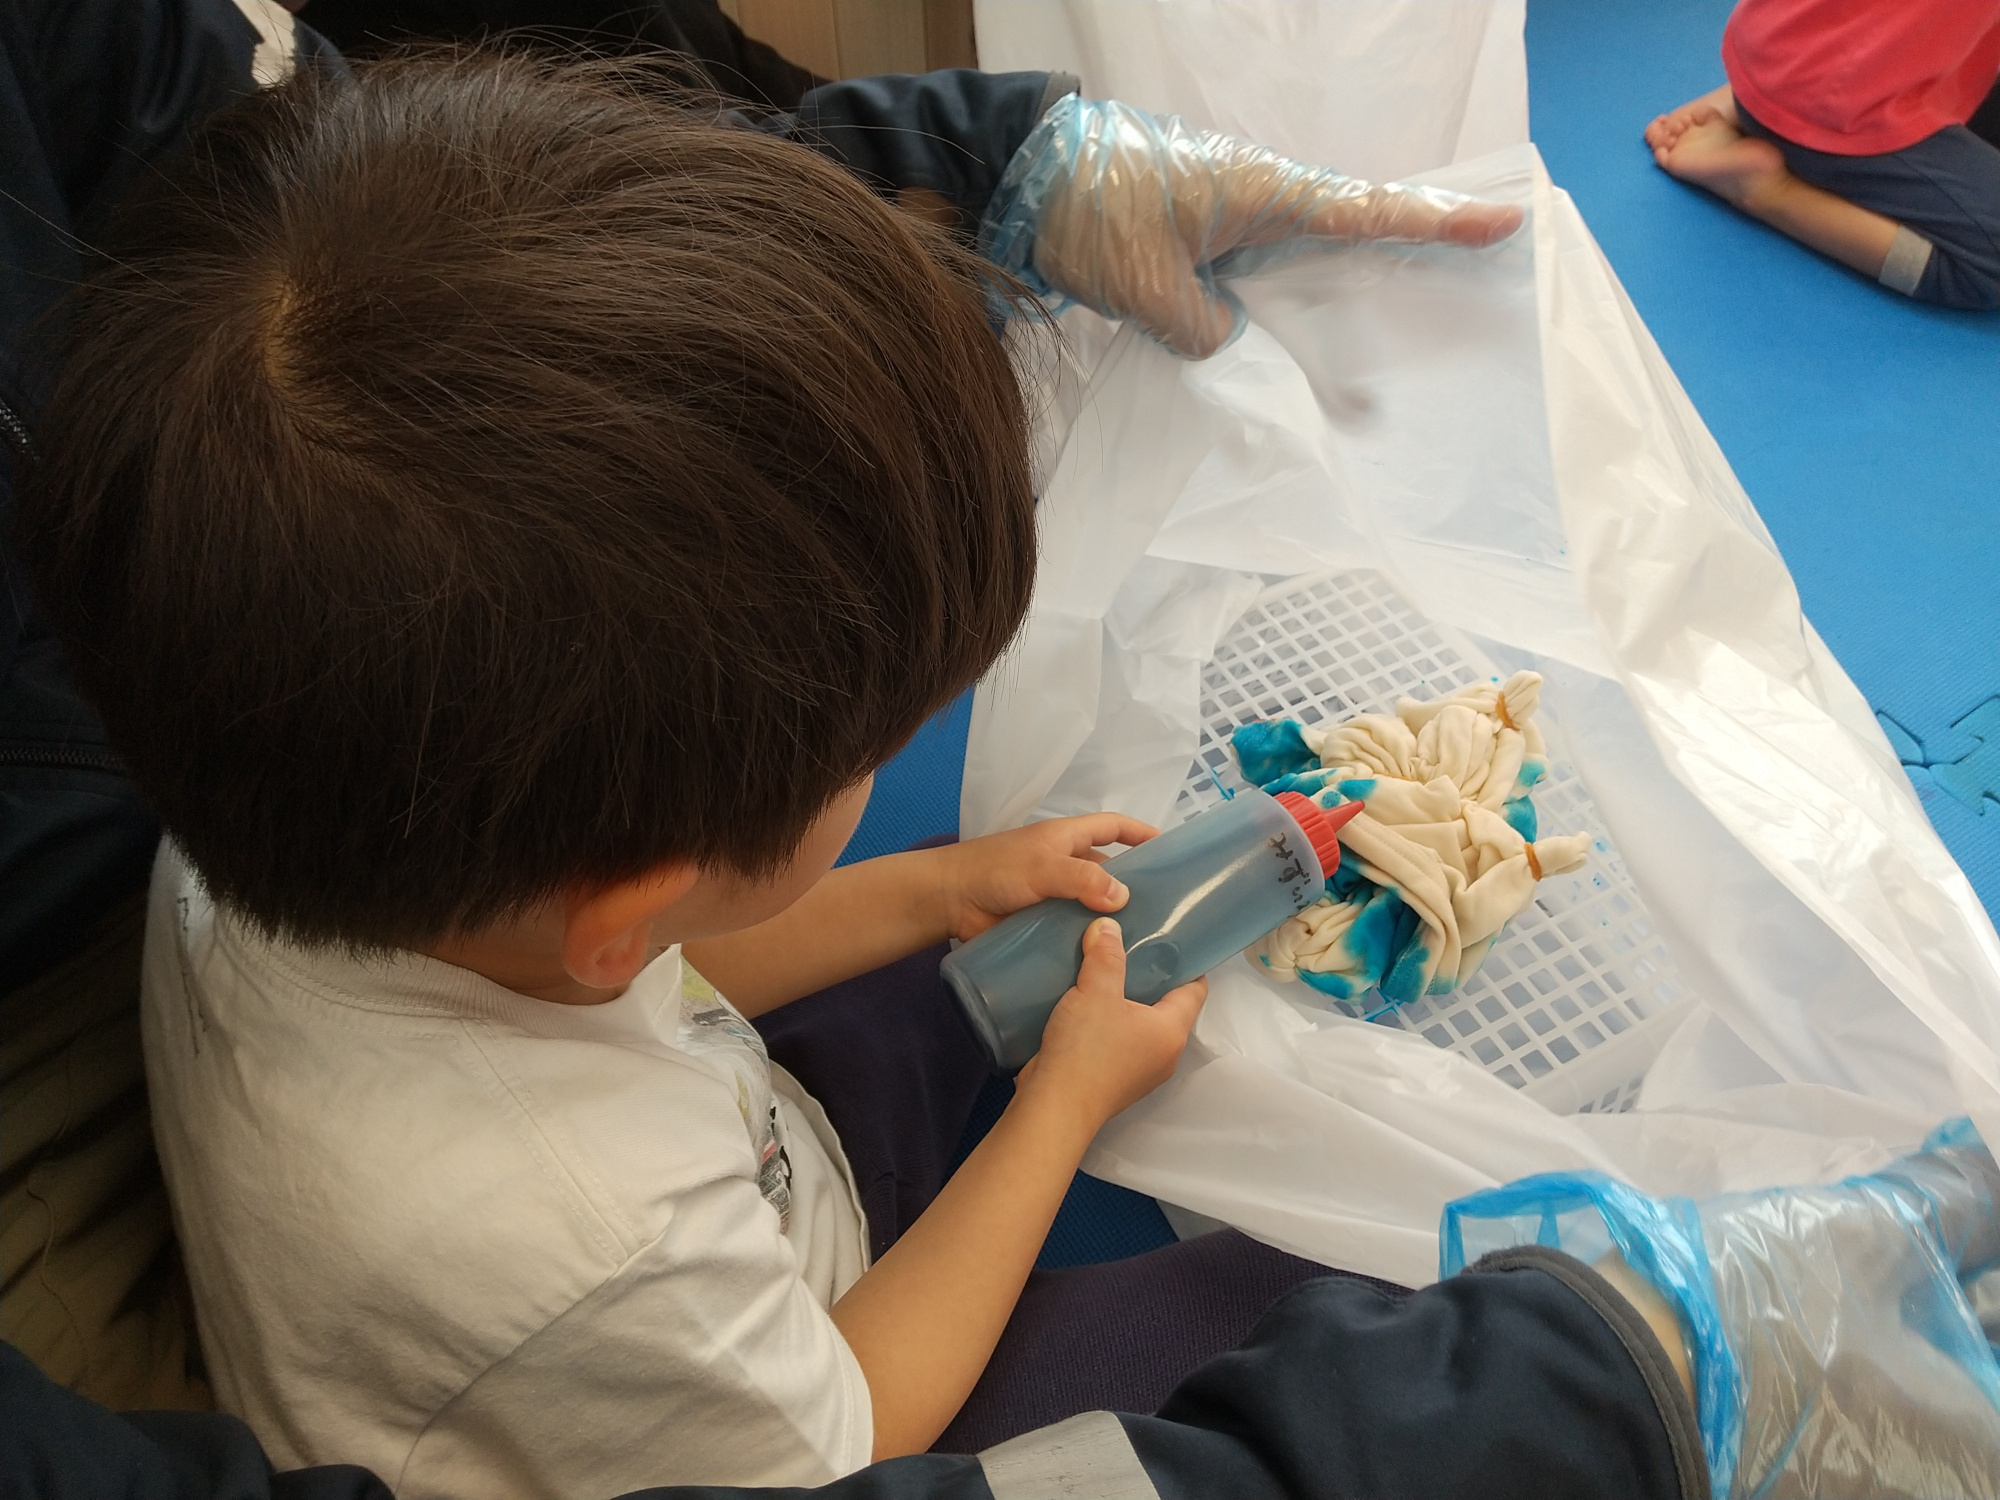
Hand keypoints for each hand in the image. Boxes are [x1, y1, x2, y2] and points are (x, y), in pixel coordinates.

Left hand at [932, 813, 1158, 941]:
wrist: (948, 901)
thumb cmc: (995, 871)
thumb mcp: (1043, 866)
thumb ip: (1083, 878)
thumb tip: (1124, 897)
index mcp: (1067, 839)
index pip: (1113, 828)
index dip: (1141, 833)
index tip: (1171, 848)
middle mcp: (1065, 866)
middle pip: (1109, 872)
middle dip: (1135, 886)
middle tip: (1170, 912)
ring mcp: (1055, 898)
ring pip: (1094, 907)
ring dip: (1114, 921)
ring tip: (1150, 944)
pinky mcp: (1043, 927)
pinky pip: (1075, 933)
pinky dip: (1091, 943)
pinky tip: (1113, 963)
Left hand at [991, 96, 1523, 357]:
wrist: (1022, 178)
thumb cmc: (1087, 214)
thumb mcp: (1148, 289)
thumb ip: (1201, 330)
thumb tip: (1219, 336)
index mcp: (1262, 192)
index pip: (1366, 210)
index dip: (1434, 222)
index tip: (1501, 222)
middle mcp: (1259, 196)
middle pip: (1354, 227)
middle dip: (1414, 248)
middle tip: (1480, 268)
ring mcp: (1231, 211)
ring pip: (1306, 252)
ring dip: (1344, 282)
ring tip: (1400, 321)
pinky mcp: (1202, 231)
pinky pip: (1261, 264)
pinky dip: (1284, 292)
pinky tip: (1296, 330)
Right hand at [1016, 916, 1205, 1127]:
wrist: (1053, 1108)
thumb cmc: (1085, 1050)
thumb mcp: (1095, 991)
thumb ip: (1105, 955)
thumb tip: (1108, 926)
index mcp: (1172, 1032)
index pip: (1195, 990)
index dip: (1186, 962)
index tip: (1169, 937)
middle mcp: (1164, 1054)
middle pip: (1166, 1006)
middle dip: (1149, 976)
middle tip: (1129, 944)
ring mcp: (1138, 1071)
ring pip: (1139, 1024)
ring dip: (1123, 999)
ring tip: (1103, 968)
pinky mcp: (1113, 1079)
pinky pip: (1118, 1040)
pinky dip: (1106, 1020)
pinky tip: (1083, 1002)